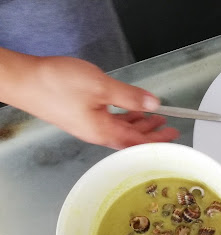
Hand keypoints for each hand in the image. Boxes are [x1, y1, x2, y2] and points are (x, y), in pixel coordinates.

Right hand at [17, 56, 178, 148]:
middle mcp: (97, 133)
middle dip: (152, 133)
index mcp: (103, 132)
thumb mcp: (100, 87)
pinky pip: (109, 121)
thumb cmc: (54, 84)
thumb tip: (153, 103)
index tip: (173, 137)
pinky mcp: (81, 116)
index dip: (158, 141)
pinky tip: (130, 110)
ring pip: (121, 129)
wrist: (22, 80)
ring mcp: (88, 126)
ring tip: (155, 117)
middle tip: (169, 128)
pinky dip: (125, 116)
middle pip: (132, 138)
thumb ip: (129, 96)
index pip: (139, 143)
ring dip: (139, 123)